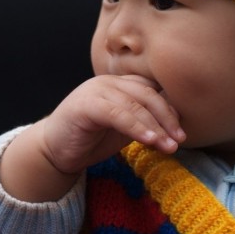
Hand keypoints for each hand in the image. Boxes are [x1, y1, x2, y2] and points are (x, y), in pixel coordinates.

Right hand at [0, 75, 185, 201]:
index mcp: (120, 84)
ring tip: (169, 145)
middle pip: (148, 94)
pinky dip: (136, 127)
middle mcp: (110, 82)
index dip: (170, 109)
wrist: (53, 150)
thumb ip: (144, 122)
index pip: (152, 89)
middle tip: (180, 139)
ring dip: (155, 126)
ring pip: (135, 104)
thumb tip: (175, 127)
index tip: (181, 132)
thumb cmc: (90, 139)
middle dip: (167, 117)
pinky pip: (117, 114)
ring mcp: (96, 90)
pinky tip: (150, 141)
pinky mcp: (85, 105)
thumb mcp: (124, 129)